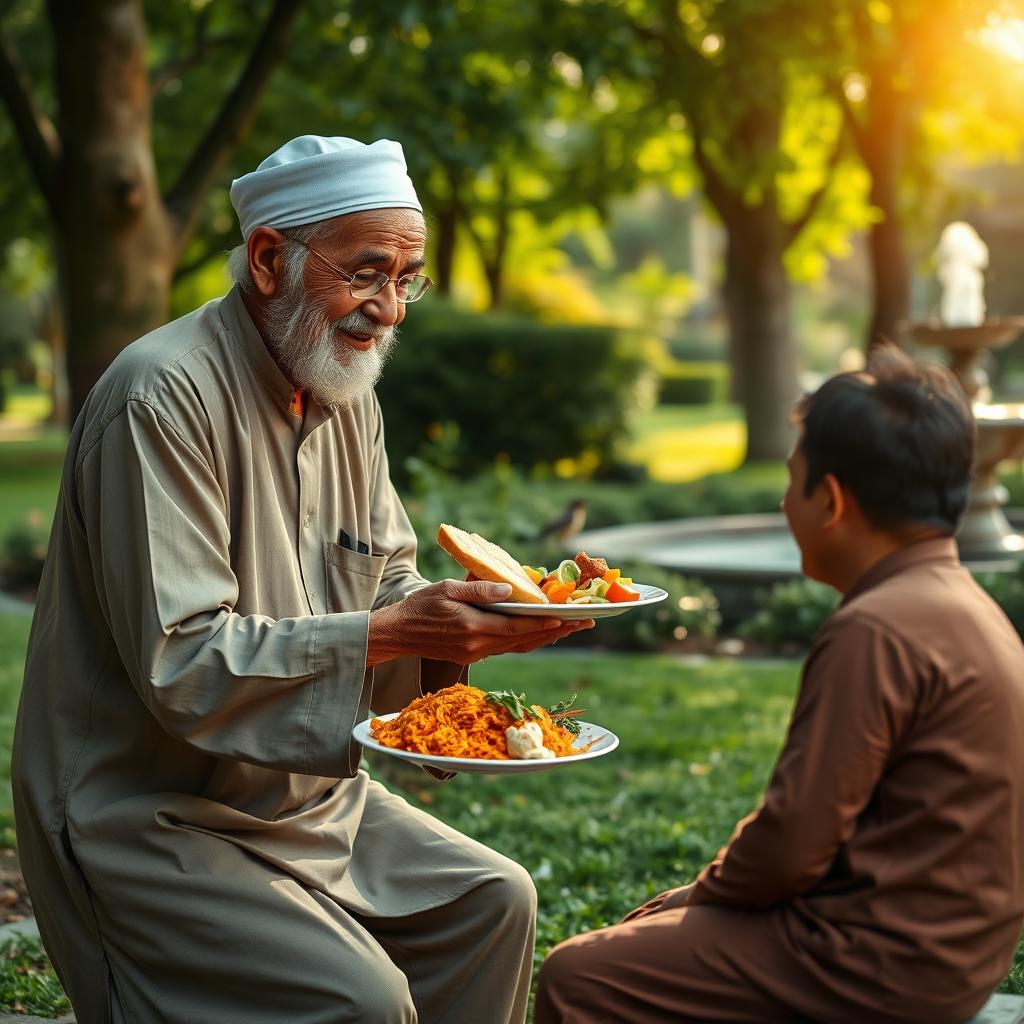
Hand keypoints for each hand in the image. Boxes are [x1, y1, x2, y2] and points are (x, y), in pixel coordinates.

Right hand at [366, 579, 593, 666]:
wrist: (396, 634)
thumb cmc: (419, 606)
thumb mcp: (446, 589)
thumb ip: (478, 590)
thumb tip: (509, 590)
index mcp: (472, 628)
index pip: (517, 627)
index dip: (544, 624)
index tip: (569, 619)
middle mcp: (478, 646)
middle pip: (525, 640)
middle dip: (556, 631)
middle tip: (584, 624)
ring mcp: (475, 654)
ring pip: (518, 646)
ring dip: (545, 637)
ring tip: (570, 628)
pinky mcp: (472, 655)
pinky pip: (506, 648)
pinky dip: (526, 640)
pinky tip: (540, 633)